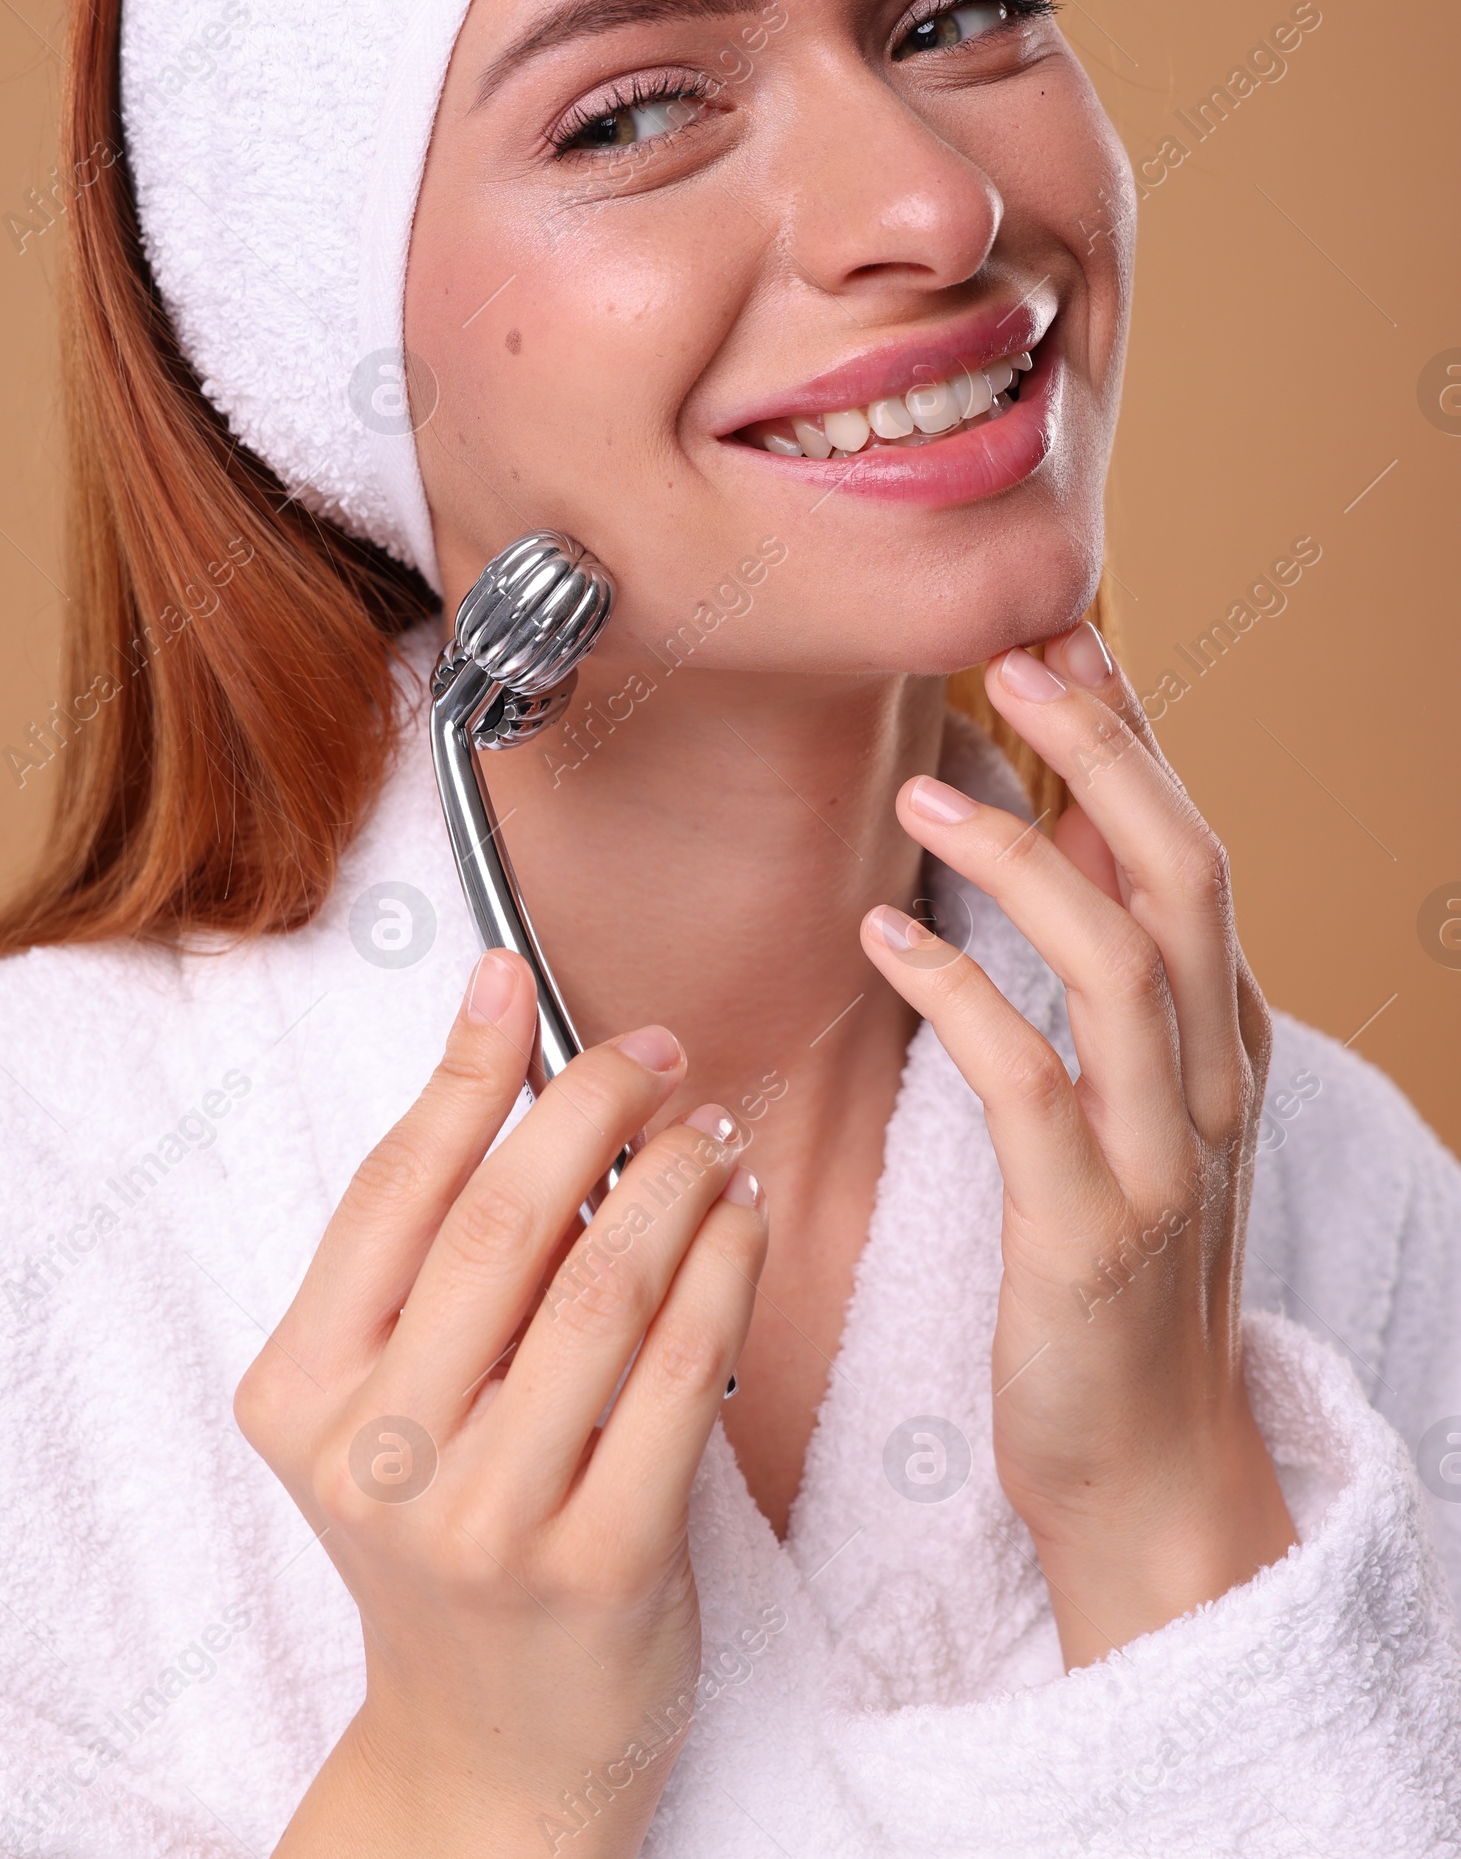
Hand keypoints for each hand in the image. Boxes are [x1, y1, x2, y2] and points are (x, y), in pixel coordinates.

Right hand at [235, 950, 765, 1856]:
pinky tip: (745, 1217)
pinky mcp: (600, 1564)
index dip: (466, 1068)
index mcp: (300, 1392)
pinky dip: (727, 1268)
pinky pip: (684, 1371)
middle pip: (501, 1223)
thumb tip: (499, 1028)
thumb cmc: (447, 1528)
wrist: (489, 1747)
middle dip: (593, 1107)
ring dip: (675, 1180)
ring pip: (603, 1286)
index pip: (391, 1189)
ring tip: (712, 1132)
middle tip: (658, 1055)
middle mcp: (376, 1457)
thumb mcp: (389, 1396)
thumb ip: (429, 1246)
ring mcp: (486, 1519)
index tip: (521, 980)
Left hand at [860, 622, 1295, 1669]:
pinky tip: (886, 939)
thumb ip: (1106, 971)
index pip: (1190, 850)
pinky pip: (1030, 1085)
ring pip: (1118, 964)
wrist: (1145, 1466)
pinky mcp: (1091, 1233)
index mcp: (1220, 1038)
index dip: (1135, 737)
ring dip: (1021, 859)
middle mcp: (1211, 1082)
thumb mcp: (1135, 1104)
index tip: (1063, 639)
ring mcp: (1162, 1158)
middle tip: (1015, 660)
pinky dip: (960, 996)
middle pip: (1181, 876)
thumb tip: (1056, 825)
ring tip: (925, 792)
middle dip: (1105, 754)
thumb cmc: (1114, 1274)